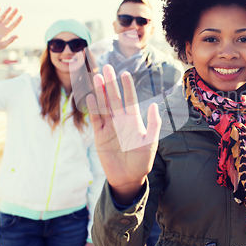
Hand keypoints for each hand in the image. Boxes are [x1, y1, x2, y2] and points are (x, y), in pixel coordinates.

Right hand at [0, 7, 21, 50]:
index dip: (18, 20)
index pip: (14, 24)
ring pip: (3, 16)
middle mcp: (3, 27)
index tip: (22, 15)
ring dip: (7, 11)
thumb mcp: (4, 44)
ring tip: (11, 7)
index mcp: (7, 32)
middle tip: (18, 8)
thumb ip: (11, 40)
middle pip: (10, 19)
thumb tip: (18, 36)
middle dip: (14, 14)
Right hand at [86, 64, 160, 204]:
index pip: (129, 99)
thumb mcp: (151, 142)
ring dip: (100, 92)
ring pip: (103, 106)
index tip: (124, 74)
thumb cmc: (142, 160)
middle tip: (107, 68)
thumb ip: (153, 124)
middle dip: (110, 83)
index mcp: (133, 120)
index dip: (127, 87)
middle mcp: (120, 120)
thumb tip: (154, 105)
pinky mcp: (99, 136)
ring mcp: (108, 127)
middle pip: (114, 98)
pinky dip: (93, 108)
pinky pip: (96, 119)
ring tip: (96, 78)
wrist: (129, 177)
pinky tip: (91, 97)